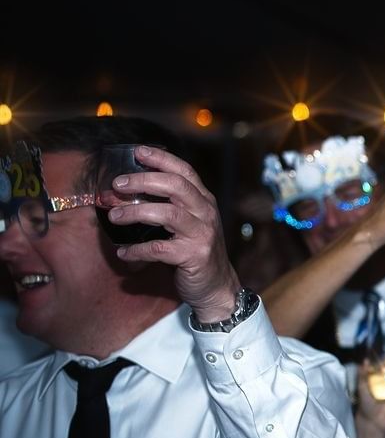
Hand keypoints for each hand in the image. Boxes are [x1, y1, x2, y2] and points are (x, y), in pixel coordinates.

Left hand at [105, 145, 240, 322]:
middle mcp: (206, 214)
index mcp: (204, 201)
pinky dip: (137, 250)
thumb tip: (124, 191)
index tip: (137, 151)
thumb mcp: (189, 222)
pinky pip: (159, 248)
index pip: (184, 172)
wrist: (217, 286)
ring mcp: (202, 234)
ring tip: (114, 216)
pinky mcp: (193, 256)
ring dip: (136, 212)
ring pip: (168, 214)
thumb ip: (168, 205)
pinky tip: (123, 252)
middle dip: (144, 181)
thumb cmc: (195, 250)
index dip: (161, 159)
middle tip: (117, 185)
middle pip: (176, 186)